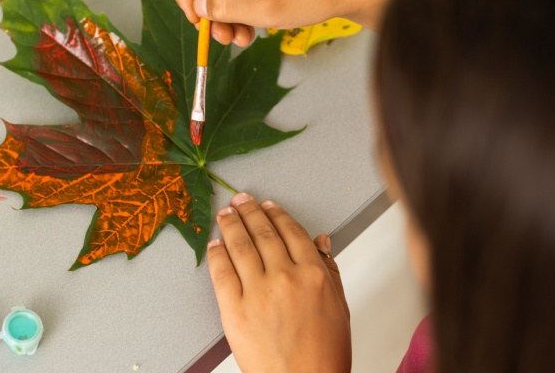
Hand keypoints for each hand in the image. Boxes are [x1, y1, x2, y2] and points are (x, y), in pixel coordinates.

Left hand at [207, 192, 350, 372]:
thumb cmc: (323, 355)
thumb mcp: (339, 308)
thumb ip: (329, 270)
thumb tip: (321, 241)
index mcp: (314, 275)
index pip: (291, 231)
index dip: (276, 214)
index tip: (268, 205)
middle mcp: (286, 278)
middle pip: (263, 233)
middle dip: (249, 211)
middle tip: (240, 200)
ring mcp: (258, 293)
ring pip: (240, 246)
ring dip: (230, 225)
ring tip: (225, 214)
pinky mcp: (235, 310)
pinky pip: (221, 272)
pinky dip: (217, 254)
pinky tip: (215, 244)